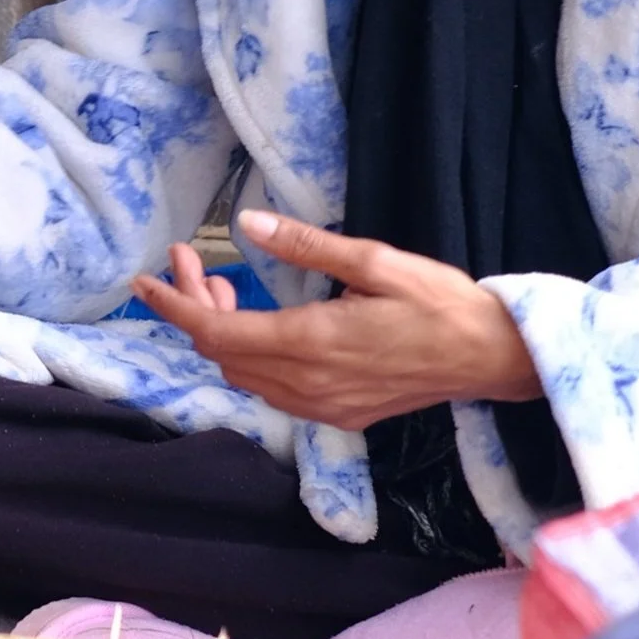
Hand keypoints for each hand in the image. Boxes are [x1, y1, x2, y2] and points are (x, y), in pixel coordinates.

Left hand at [127, 209, 543, 428]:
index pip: (214, 332)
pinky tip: (260, 322)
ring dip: (221, 331)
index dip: (171, 306)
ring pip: (243, 373)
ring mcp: (323, 406)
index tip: (143, 281)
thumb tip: (247, 224)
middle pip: (221, 351)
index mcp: (310, 344)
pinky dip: (249, 355)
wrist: (495, 359)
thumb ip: (306, 246)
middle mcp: (308, 384)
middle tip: (190, 261)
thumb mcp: (374, 261)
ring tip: (224, 284)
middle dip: (194, 306)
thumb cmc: (440, 303)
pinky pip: (272, 390)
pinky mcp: (339, 414)